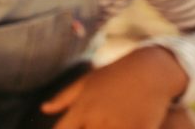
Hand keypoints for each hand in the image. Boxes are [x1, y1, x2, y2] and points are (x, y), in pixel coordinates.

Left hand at [43, 47, 189, 127]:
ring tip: (106, 125)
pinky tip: (123, 126)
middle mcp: (98, 120)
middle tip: (94, 125)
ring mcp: (119, 127)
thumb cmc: (115, 75)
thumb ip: (64, 98)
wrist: (151, 71)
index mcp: (82, 110)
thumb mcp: (86, 82)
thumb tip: (44, 109)